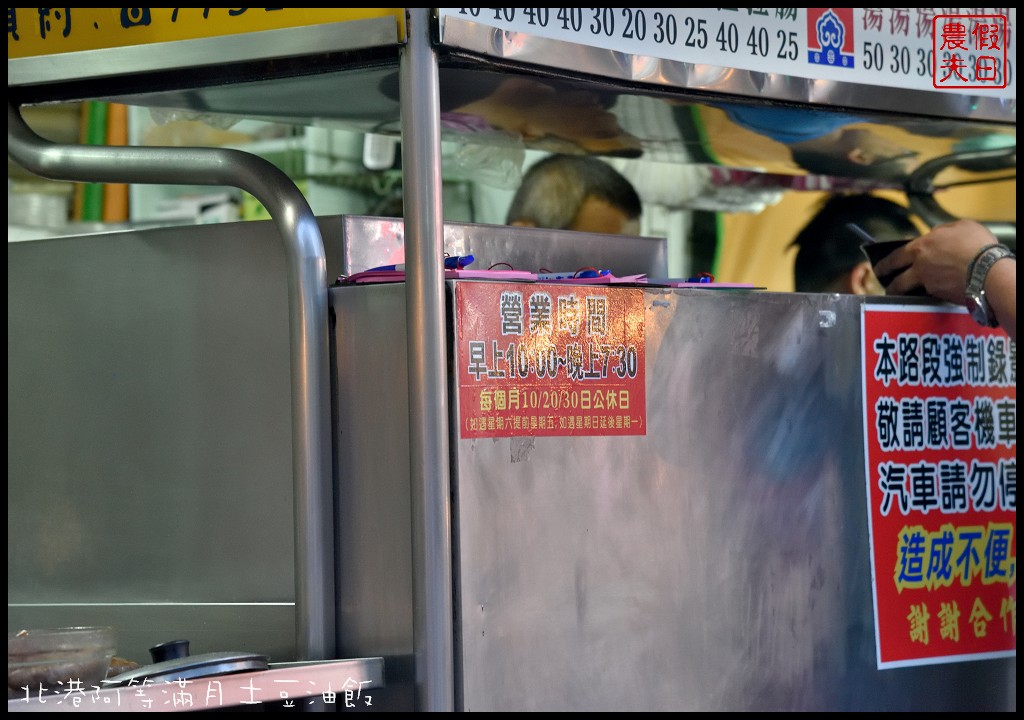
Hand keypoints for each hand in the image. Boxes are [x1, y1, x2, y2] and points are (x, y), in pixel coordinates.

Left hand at [873, 219, 996, 302]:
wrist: (989, 270)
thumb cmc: (977, 244)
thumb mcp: (961, 226)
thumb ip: (944, 231)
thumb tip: (937, 234)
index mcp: (920, 248)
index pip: (895, 256)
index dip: (886, 263)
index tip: (880, 267)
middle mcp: (920, 268)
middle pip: (897, 280)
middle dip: (888, 283)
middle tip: (885, 286)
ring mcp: (929, 285)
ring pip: (910, 291)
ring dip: (903, 294)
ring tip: (901, 296)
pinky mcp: (940, 297)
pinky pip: (929, 296)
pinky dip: (928, 297)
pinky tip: (930, 296)